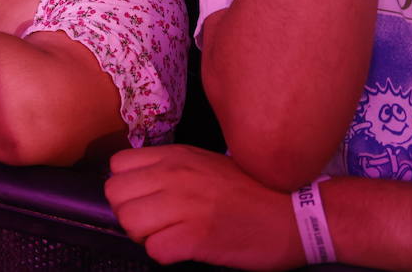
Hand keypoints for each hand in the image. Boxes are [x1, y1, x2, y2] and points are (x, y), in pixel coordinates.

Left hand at [106, 145, 300, 269]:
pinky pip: (155, 250)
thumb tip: (139, 184)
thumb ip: (171, 168)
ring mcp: (185, 205)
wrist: (296, 213)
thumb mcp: (206, 163)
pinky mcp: (197, 237)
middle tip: (155, 223)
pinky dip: (166, 254)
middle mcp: (175, 175)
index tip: (144, 199)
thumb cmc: (253, 190)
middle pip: (115, 195)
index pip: (117, 166)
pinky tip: (185, 249)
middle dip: (129, 214)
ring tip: (170, 236)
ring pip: (129, 222)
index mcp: (176, 156)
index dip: (126, 188)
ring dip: (145, 236)